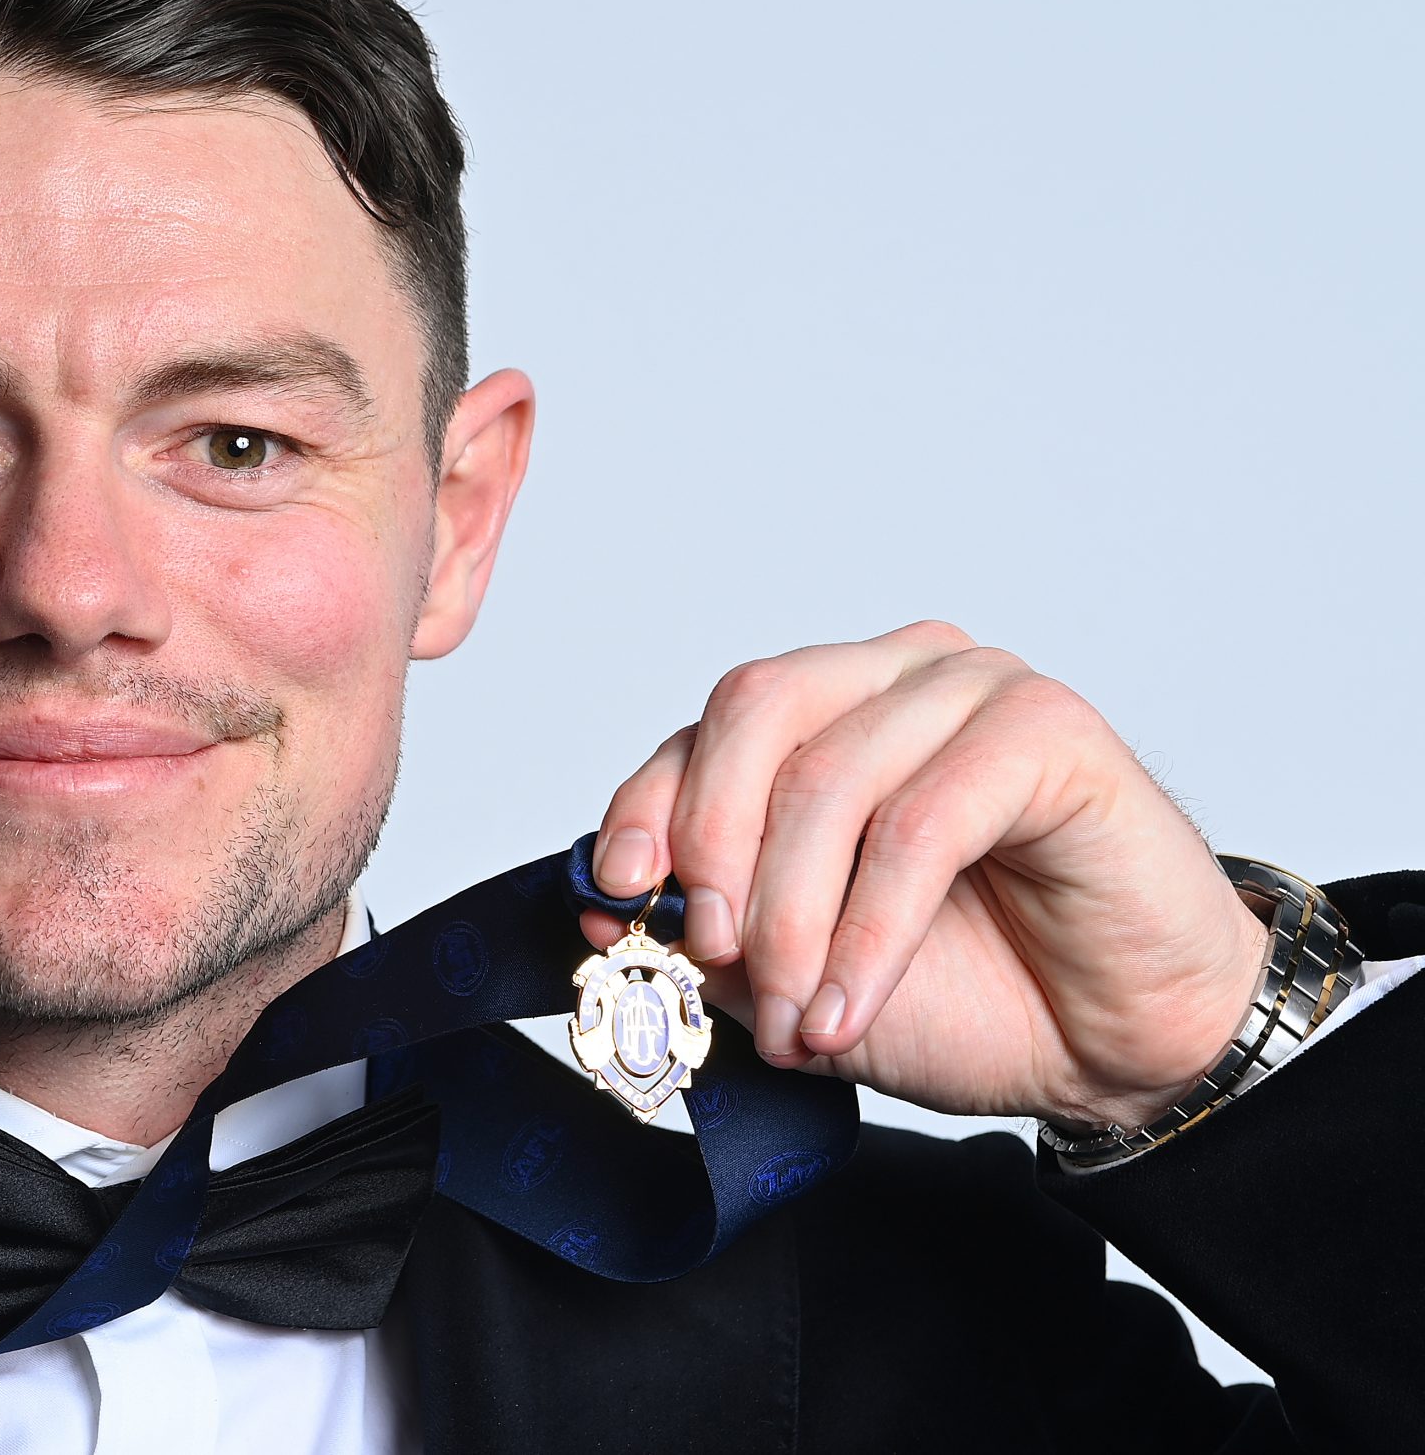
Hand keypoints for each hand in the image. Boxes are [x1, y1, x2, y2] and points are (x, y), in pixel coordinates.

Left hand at [584, 621, 1269, 1130]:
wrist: (1116, 1045)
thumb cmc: (974, 991)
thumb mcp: (798, 972)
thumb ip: (710, 930)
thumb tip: (607, 908)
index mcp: (827, 711)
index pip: (705, 729)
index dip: (648, 809)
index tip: (620, 899)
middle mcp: (894, 678)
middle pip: (754, 715)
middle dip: (715, 852)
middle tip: (717, 960)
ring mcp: (973, 689)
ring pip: (830, 778)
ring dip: (795, 920)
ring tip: (799, 1018)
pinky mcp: (1049, 732)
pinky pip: (920, 825)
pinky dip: (869, 930)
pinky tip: (851, 1004)